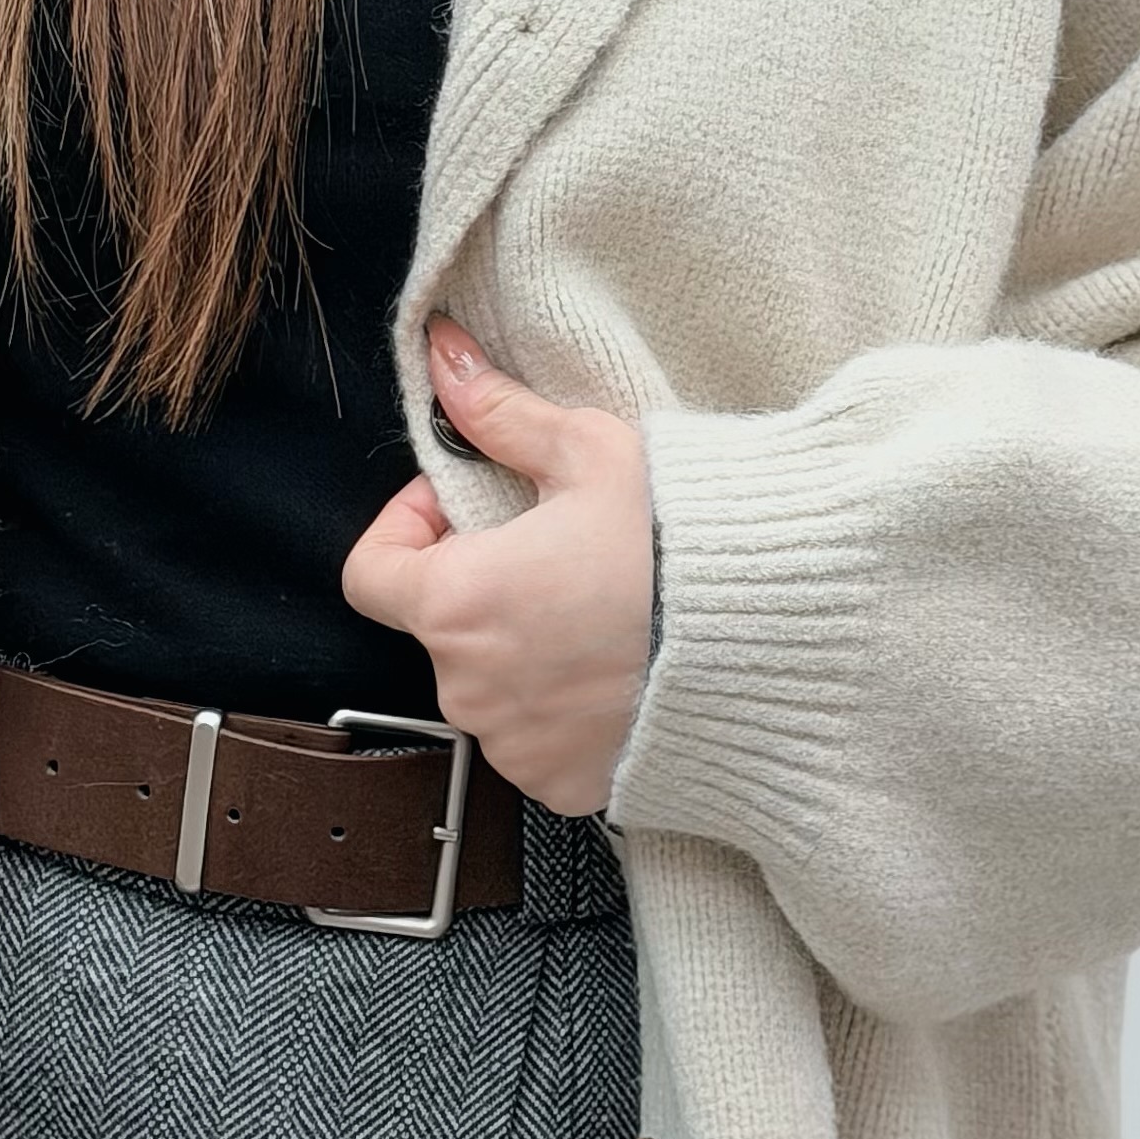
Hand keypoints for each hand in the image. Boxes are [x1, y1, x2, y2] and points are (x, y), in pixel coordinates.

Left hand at [339, 318, 653, 817]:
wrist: (769, 645)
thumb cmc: (678, 546)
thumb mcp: (591, 454)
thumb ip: (500, 413)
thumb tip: (441, 355)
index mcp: (458, 600)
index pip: (370, 573)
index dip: (405, 531)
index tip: (458, 511)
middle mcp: (468, 685)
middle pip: (441, 625)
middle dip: (481, 584)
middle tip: (554, 550)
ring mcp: (513, 743)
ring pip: (490, 684)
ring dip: (522, 648)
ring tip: (598, 610)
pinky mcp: (559, 783)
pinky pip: (536, 738)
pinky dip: (562, 707)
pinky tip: (618, 669)